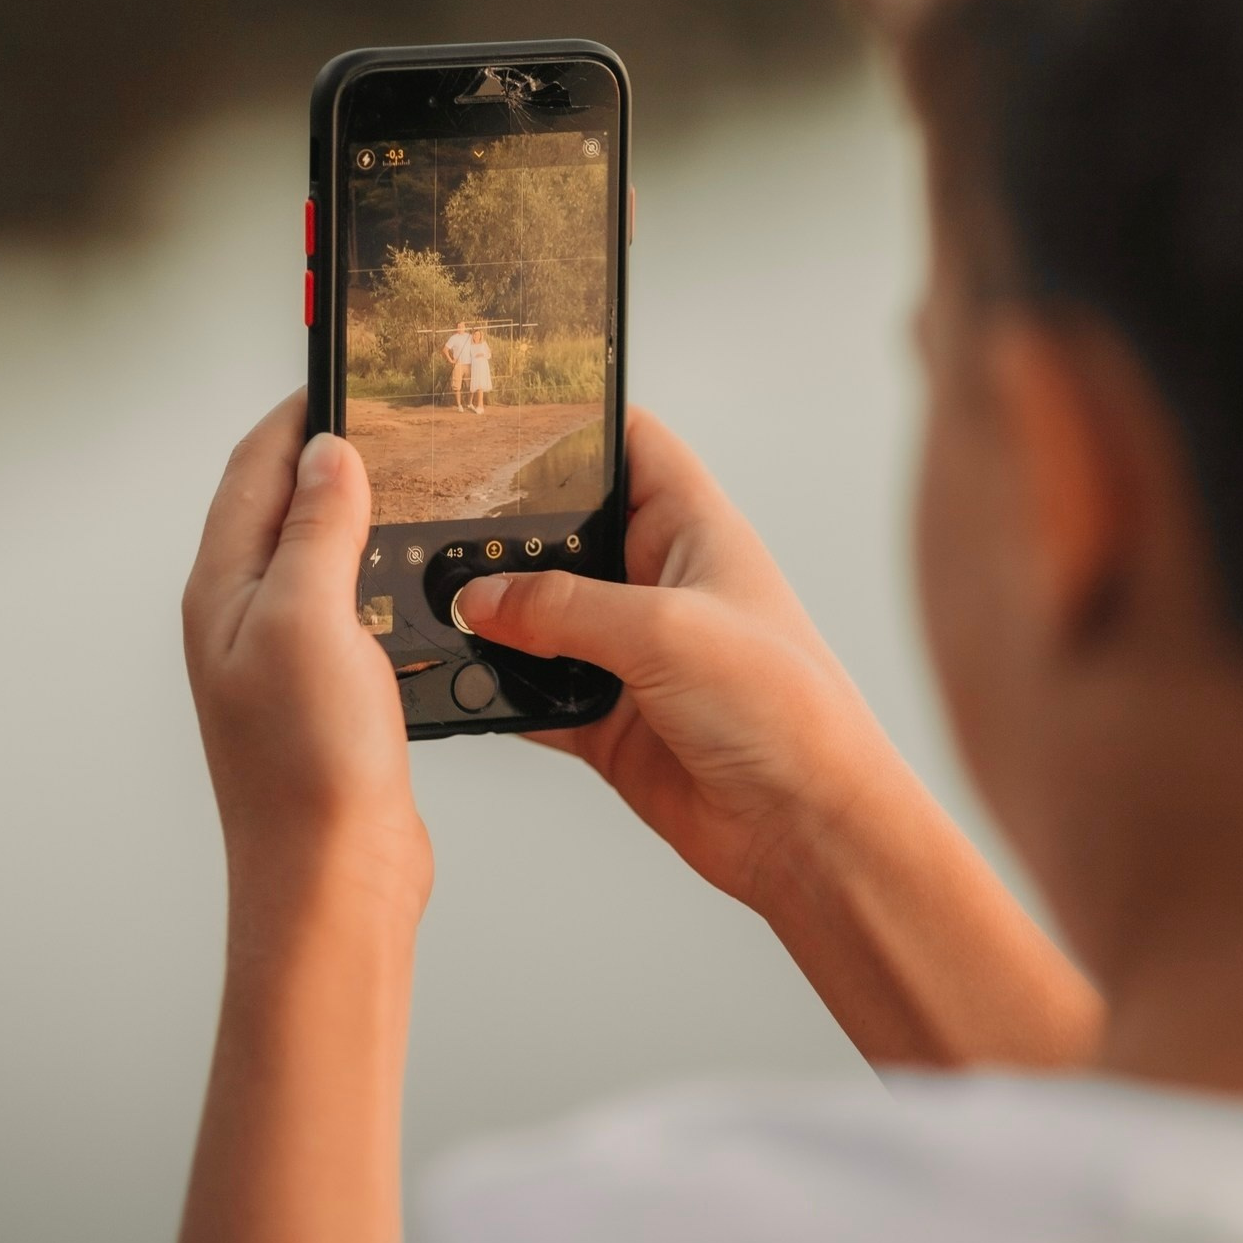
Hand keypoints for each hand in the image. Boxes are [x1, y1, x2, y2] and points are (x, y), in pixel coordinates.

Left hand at [169, 391, 425, 1242]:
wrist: (331, 886)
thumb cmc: (306, 766)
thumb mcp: (306, 618)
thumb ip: (315, 526)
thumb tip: (327, 450)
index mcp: (222, 589)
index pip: (253, 466)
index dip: (302, 411)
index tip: (353, 371)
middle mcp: (244, 620)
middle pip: (286, 506)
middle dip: (340, 455)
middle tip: (405, 417)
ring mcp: (286, 664)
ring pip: (327, 561)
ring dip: (370, 518)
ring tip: (428, 483)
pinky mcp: (331, 703)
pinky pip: (358, 616)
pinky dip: (391, 581)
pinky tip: (434, 582)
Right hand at [454, 408, 1102, 1068]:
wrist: (809, 830)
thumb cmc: (787, 711)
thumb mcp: (665, 630)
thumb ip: (565, 607)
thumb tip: (484, 599)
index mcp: (694, 530)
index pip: (631, 445)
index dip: (578, 422)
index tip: (506, 412)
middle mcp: (659, 585)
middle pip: (566, 533)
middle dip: (507, 532)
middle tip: (436, 524)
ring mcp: (632, 655)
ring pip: (540, 619)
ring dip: (495, 620)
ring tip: (433, 608)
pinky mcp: (610, 722)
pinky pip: (536, 693)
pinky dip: (499, 691)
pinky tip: (462, 684)